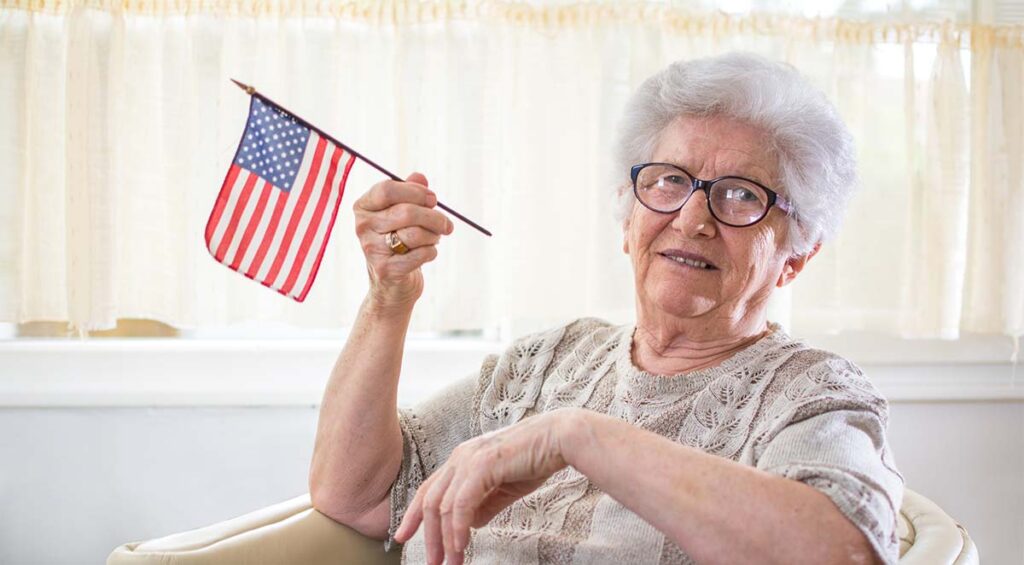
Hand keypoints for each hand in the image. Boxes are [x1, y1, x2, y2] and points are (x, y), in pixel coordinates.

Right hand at [352, 172, 454, 308]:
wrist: (391, 284)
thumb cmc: (398, 241)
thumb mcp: (402, 213)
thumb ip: (410, 192)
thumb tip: (420, 177)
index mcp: (363, 207)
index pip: (388, 189)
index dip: (415, 192)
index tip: (433, 199)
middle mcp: (362, 226)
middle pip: (407, 212)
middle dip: (434, 217)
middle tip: (447, 224)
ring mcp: (371, 249)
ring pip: (415, 234)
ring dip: (434, 236)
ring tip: (434, 239)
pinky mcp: (385, 270)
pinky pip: (420, 254)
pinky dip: (431, 252)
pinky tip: (428, 253)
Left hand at [393, 407, 586, 564]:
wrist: (559, 439)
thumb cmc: (535, 459)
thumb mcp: (504, 488)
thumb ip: (485, 506)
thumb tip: (469, 525)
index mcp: (462, 459)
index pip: (429, 489)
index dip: (413, 514)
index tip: (402, 537)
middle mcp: (460, 457)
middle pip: (430, 500)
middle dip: (429, 535)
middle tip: (434, 563)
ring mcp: (469, 459)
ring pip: (443, 505)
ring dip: (445, 538)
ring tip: (452, 561)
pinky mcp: (482, 465)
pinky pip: (461, 504)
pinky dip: (458, 528)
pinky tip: (461, 545)